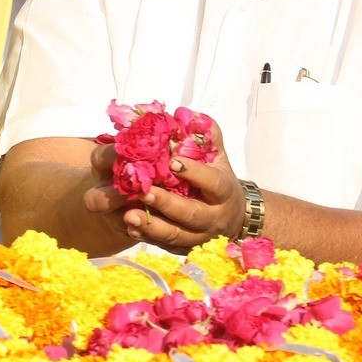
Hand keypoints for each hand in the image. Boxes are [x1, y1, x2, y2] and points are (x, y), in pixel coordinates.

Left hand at [82, 123, 245, 249]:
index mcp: (224, 191)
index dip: (194, 173)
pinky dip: (148, 237)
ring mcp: (201, 236)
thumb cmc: (219, 179)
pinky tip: (131, 227)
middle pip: (192, 214)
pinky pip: (167, 246)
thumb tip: (188, 113)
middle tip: (143, 192)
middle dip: (167, 204)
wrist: (233, 217)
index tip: (172, 162)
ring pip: (177, 235)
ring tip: (128, 215)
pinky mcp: (187, 248)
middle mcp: (215, 217)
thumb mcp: (218, 156)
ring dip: (152, 226)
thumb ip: (206, 135)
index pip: (212, 183)